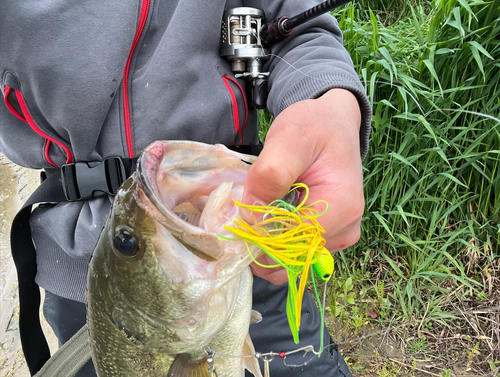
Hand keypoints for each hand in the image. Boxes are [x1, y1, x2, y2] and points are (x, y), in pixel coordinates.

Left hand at [243, 89, 363, 284]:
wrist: (331, 124)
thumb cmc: (313, 127)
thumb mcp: (289, 139)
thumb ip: (271, 174)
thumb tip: (251, 216)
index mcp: (341, 208)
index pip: (293, 243)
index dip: (259, 237)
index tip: (236, 218)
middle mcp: (344, 230)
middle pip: (290, 255)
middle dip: (258, 240)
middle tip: (241, 209)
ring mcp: (336, 237)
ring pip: (288, 257)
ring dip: (263, 239)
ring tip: (256, 206)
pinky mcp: (325, 236)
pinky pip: (292, 250)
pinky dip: (272, 238)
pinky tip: (266, 212)